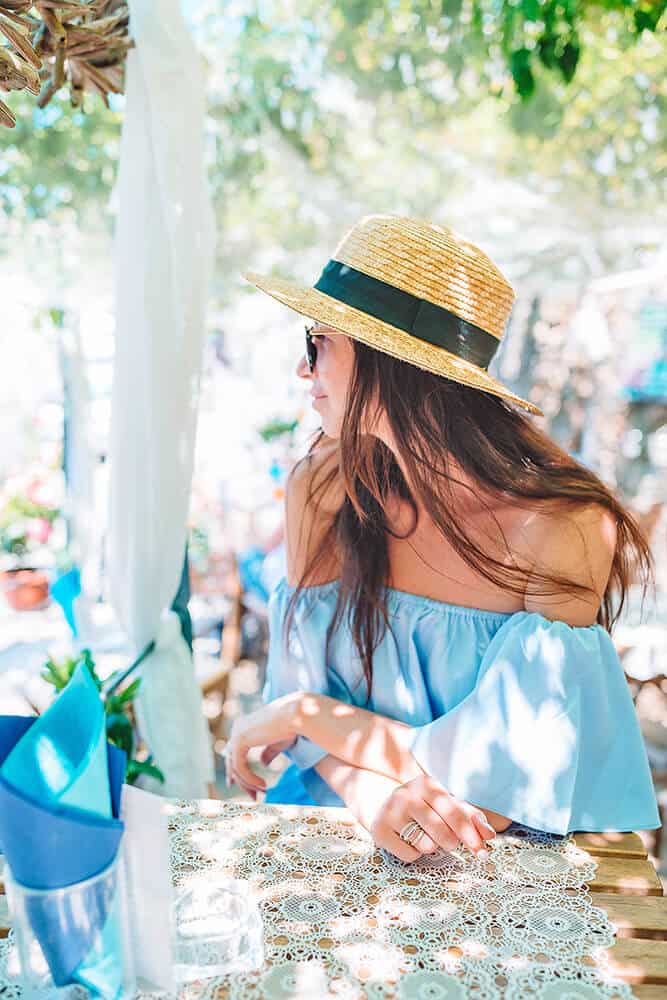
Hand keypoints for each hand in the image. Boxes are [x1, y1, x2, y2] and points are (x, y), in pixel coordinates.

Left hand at [224, 694, 300, 798]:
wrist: (297, 716)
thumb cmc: (292, 726)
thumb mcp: (278, 742)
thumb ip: (268, 751)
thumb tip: (263, 763)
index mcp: (245, 726)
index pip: (234, 752)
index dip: (235, 771)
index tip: (238, 786)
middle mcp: (238, 728)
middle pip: (232, 761)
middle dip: (242, 782)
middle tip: (253, 797)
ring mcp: (237, 733)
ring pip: (236, 767)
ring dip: (249, 784)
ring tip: (263, 793)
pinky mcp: (240, 740)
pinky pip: (240, 767)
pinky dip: (250, 779)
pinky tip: (263, 786)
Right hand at [369, 773, 497, 862]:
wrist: (385, 807)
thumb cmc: (425, 807)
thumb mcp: (446, 805)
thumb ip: (471, 818)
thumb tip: (489, 835)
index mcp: (427, 784)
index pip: (454, 812)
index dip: (470, 834)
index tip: (482, 852)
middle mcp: (406, 794)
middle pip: (441, 831)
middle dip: (451, 843)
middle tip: (450, 843)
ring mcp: (390, 812)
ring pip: (426, 845)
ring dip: (431, 847)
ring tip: (425, 836)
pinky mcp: (379, 830)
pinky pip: (409, 855)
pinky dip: (414, 853)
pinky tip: (408, 840)